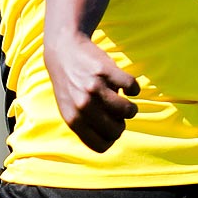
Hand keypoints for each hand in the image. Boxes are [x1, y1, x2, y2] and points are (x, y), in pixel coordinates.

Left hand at [44, 34, 138, 152]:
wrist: (63, 51)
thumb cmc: (70, 85)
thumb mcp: (70, 110)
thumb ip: (86, 125)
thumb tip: (112, 137)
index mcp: (73, 120)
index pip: (100, 146)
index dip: (110, 139)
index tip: (110, 127)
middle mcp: (82, 105)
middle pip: (116, 131)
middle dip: (121, 124)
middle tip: (116, 113)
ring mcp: (94, 88)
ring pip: (127, 111)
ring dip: (131, 108)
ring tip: (125, 101)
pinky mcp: (105, 71)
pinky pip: (132, 87)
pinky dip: (134, 88)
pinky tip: (126, 86)